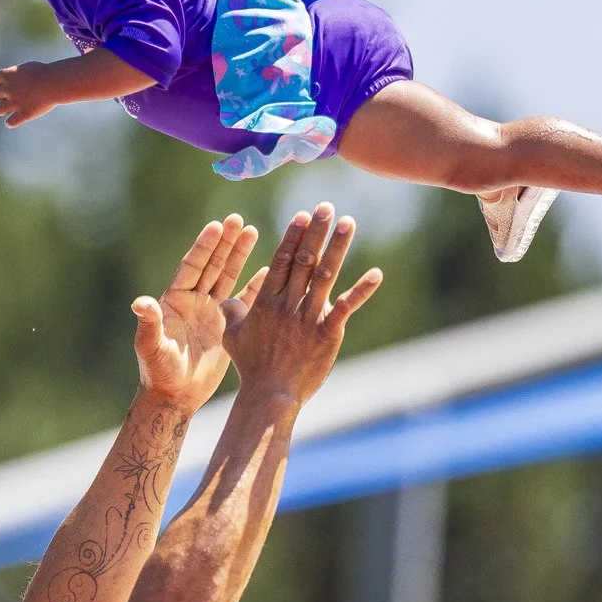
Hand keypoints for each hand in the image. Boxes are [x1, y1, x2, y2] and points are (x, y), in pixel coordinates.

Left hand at [0, 63, 59, 126]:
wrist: (56, 83)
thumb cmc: (45, 73)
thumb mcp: (28, 68)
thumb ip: (16, 75)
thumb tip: (11, 81)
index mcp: (9, 75)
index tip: (8, 84)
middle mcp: (9, 89)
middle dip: (0, 96)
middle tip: (10, 98)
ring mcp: (15, 103)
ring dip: (0, 111)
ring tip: (7, 111)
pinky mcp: (23, 114)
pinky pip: (10, 123)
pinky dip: (12, 122)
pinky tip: (18, 118)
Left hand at [132, 214, 260, 410]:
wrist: (175, 395)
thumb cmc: (158, 372)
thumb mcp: (152, 347)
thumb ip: (148, 323)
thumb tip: (139, 303)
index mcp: (175, 300)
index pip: (192, 267)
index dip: (203, 247)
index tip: (216, 226)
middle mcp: (193, 301)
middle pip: (211, 265)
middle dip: (224, 242)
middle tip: (237, 219)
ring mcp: (210, 311)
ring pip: (226, 276)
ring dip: (238, 254)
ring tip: (252, 230)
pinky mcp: (226, 325)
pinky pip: (243, 300)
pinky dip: (255, 286)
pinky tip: (269, 269)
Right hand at [221, 203, 380, 403]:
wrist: (270, 394)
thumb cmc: (250, 366)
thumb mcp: (232, 336)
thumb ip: (232, 312)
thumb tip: (224, 299)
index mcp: (266, 302)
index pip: (281, 261)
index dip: (293, 236)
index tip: (303, 215)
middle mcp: (288, 304)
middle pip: (304, 260)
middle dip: (316, 232)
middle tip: (326, 207)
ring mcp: (308, 318)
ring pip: (325, 275)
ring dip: (338, 247)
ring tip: (348, 222)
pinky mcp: (327, 333)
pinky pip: (346, 307)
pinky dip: (362, 290)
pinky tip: (376, 274)